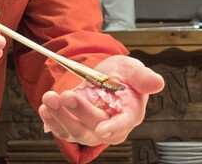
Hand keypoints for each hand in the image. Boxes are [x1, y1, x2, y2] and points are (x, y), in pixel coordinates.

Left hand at [38, 55, 163, 145]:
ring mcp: (90, 129)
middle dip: (79, 112)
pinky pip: (62, 129)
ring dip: (60, 115)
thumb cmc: (122, 76)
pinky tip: (45, 108)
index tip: (101, 129)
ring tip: (50, 98)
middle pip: (94, 127)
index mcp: (129, 114)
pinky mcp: (74, 127)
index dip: (113, 128)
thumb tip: (157, 82)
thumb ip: (142, 77)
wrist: (105, 78)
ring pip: (75, 130)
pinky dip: (51, 120)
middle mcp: (109, 126)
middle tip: (66, 95)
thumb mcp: (132, 70)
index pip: (122, 124)